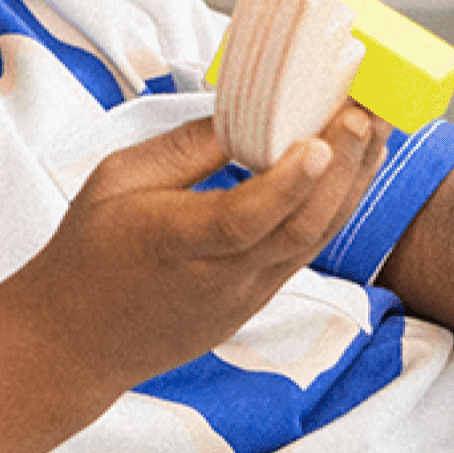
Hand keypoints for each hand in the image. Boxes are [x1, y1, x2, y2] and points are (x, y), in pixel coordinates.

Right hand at [16, 103, 385, 393]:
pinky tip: (350, 172)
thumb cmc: (89, 252)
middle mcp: (219, 278)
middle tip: (367, 111)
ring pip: (314, 242)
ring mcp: (243, 297)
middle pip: (299, 229)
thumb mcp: (116, 181)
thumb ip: (182, 151)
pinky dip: (334, 210)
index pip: (243, 219)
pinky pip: (305, 253)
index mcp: (175, 243)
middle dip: (342, 168)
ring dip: (352, 185)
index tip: (320, 141)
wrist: (77, 340)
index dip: (288, 183)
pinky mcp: (254, 303)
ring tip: (376, 131)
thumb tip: (244, 117)